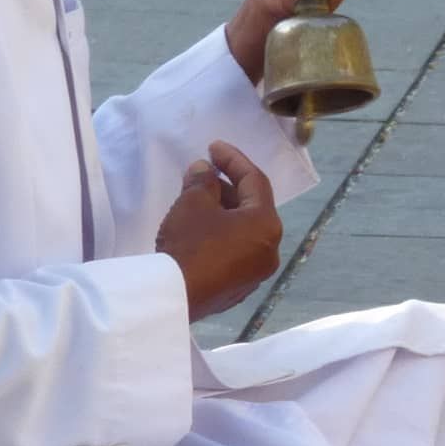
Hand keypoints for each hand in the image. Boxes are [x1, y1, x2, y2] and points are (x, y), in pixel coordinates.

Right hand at [153, 142, 281, 319]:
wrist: (174, 298)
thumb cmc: (190, 243)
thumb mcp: (193, 203)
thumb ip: (203, 180)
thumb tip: (204, 170)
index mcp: (267, 225)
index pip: (255, 181)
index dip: (233, 159)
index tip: (213, 147)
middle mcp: (270, 250)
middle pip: (252, 207)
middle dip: (227, 186)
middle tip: (203, 172)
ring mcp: (255, 273)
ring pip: (243, 231)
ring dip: (223, 210)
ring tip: (197, 197)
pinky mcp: (237, 288)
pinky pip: (235, 251)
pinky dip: (222, 234)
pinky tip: (200, 227)